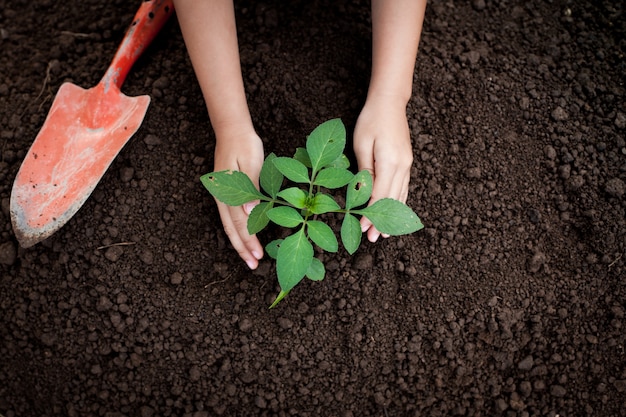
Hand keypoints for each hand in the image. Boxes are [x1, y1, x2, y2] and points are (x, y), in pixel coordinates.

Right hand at [213, 129, 264, 268]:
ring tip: (249, 257)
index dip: (248, 241)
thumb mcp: (250, 164)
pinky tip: (245, 237)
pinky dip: (238, 230)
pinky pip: (231, 217)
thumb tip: (250, 213)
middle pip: (232, 229)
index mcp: (227, 192)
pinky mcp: (227, 193)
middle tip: (253, 265)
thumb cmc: (244, 144)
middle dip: (243, 248)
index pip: (239, 223)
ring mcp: (223, 196)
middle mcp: (222, 197)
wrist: (233, 130)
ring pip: (230, 225)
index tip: (257, 256)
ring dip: (240, 242)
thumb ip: (250, 189)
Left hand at [353, 95, 413, 241]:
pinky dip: (400, 202)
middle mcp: (403, 166)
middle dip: (382, 221)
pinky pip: (405, 187)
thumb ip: (364, 171)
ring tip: (385, 232)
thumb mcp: (362, 144)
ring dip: (393, 216)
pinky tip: (397, 212)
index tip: (362, 228)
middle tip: (374, 239)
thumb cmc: (371, 121)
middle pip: (392, 200)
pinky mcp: (407, 162)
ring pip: (401, 196)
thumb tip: (363, 194)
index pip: (380, 195)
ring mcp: (408, 165)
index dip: (370, 214)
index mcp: (390, 162)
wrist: (390, 103)